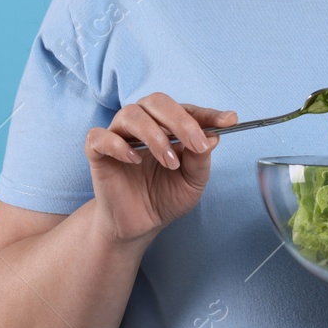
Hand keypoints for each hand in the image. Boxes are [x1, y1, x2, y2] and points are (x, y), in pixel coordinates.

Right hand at [84, 93, 236, 244]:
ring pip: (131, 114)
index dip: (209, 113)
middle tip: (196, 144)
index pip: (188, 110)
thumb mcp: (192, 183)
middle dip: (180, 120)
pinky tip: (134, 160)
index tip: (230, 120)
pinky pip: (100, 137)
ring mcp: (119, 135)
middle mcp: (143, 124)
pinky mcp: (98, 152)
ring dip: (154, 135)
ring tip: (170, 162)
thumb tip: (213, 135)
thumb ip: (201, 159)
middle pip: (157, 102)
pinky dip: (117, 144)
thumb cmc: (165, 198)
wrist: (139, 225)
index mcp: (168, 127)